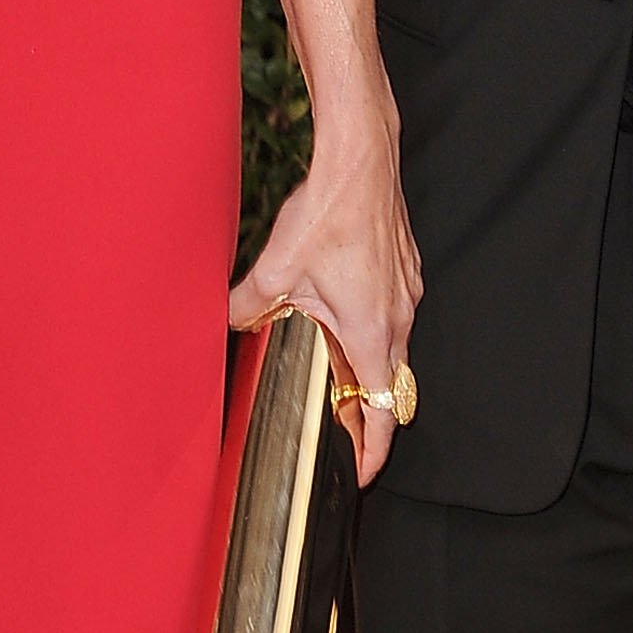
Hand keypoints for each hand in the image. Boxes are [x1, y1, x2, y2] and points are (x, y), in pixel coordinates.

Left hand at [231, 115, 420, 484]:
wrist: (361, 159)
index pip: (385, 411)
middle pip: (389, 384)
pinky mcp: (404, 270)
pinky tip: (339, 313)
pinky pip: (392, 315)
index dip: (374, 449)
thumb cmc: (330, 211)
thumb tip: (226, 324)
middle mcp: (399, 317)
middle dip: (364, 411)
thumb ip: (246, 308)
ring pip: (392, 348)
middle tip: (340, 433)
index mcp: (372, 331)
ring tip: (335, 376)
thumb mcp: (274, 270)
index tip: (362, 473)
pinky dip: (371, 330)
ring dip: (366, 367)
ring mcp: (406, 292)